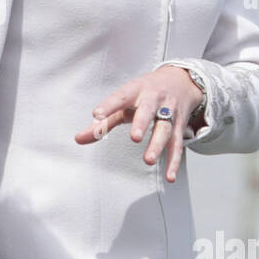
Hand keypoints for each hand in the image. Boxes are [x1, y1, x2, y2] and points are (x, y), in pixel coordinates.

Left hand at [74, 65, 204, 182]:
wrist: (181, 81)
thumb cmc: (144, 93)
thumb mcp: (124, 101)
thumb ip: (102, 121)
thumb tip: (78, 139)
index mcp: (136, 90)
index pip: (121, 97)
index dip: (109, 105)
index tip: (97, 115)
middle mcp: (154, 99)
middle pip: (148, 111)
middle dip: (142, 123)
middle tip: (135, 138)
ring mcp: (169, 112)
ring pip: (165, 129)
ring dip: (158, 145)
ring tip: (148, 160)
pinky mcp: (179, 126)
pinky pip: (177, 145)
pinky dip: (174, 162)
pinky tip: (169, 177)